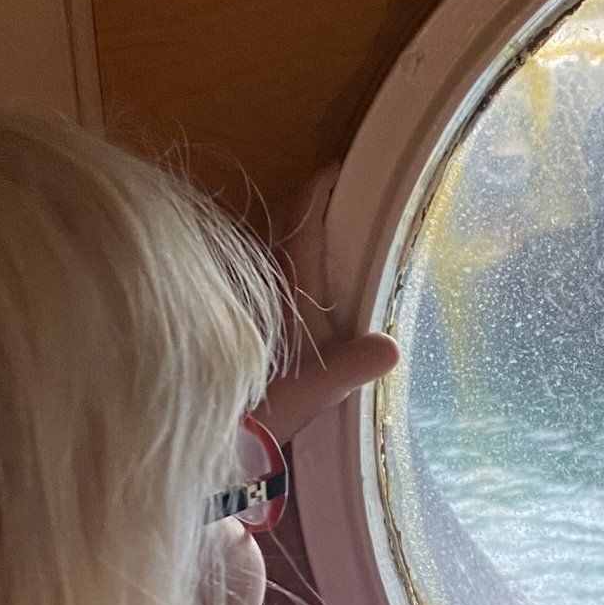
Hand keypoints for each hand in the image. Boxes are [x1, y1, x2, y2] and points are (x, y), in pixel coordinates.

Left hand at [253, 165, 398, 445]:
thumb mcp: (316, 390)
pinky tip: (294, 299)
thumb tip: (391, 348)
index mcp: (288, 291)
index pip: (302, 226)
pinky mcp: (234, 325)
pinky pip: (261, 285)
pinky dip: (279, 277)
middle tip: (336, 202)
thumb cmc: (264, 408)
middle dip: (308, 210)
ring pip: (269, 258)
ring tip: (323, 245)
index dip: (318, 193)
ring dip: (291, 244)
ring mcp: (246, 305)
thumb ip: (352, 367)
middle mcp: (265, 289)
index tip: (336, 170)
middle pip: (284, 234)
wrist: (212, 435)